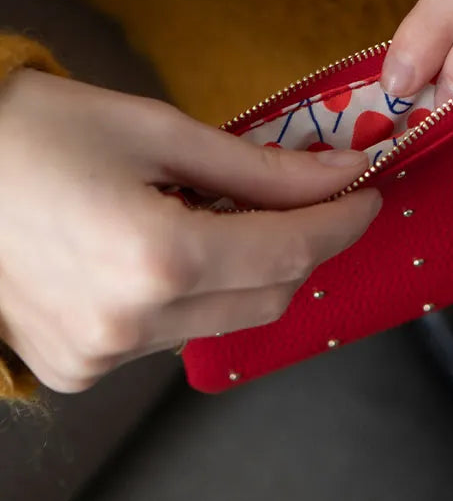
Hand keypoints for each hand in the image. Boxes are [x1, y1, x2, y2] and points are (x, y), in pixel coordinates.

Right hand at [0, 69, 380, 392]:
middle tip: (314, 199)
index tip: (368, 193)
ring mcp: (102, 356)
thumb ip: (260, 168)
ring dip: (249, 271)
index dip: (342, 222)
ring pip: (226, 320)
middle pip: (271, 297)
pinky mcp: (80, 368)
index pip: (291, 252)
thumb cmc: (35, 132)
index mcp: (156, 258)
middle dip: (305, 247)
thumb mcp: (157, 131)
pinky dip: (197, 294)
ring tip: (224, 214)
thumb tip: (341, 173)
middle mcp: (131, 324)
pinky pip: (173, 334)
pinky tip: (173, 247)